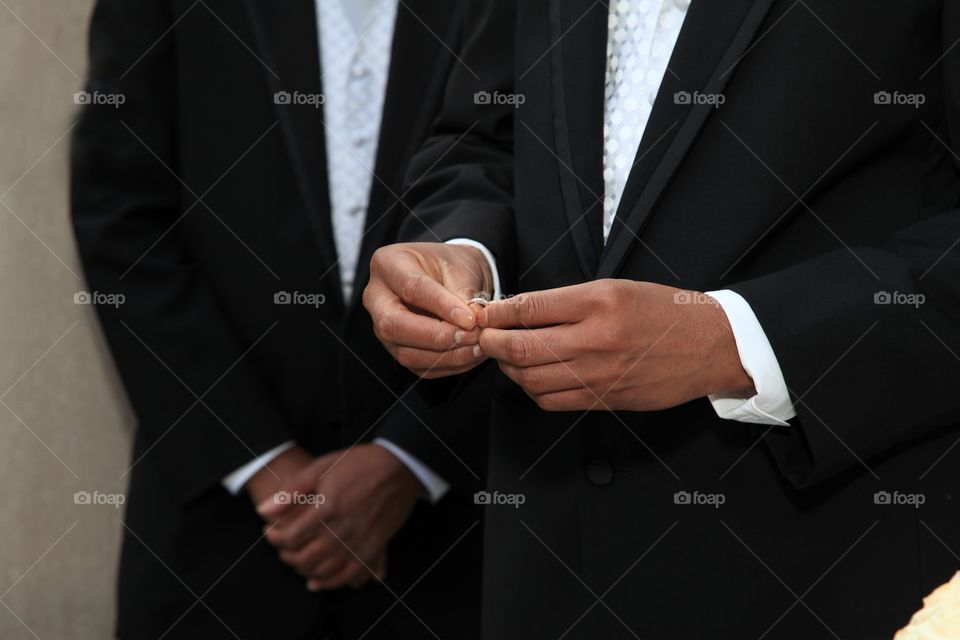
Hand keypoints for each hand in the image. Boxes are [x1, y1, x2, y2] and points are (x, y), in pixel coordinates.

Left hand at [258, 444, 421, 590]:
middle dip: (286, 556)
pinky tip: (319, 580)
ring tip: (298, 560)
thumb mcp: (322, 467)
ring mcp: (360, 543)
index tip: (270, 531)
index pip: (290, 537)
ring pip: (324, 571)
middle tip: (282, 547)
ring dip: (305, 570)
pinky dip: (331, 582)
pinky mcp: (375, 549)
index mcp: (327, 509)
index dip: (274, 537)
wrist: (400, 466)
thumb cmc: (360, 464)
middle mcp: (342, 531)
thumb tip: (263, 510)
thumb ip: (291, 490)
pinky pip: (349, 576)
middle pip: (304, 558)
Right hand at [363, 242, 492, 377]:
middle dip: (436, 336)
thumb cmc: (452, 265)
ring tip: (478, 346)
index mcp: (388, 264)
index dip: (441, 306)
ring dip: (446, 355)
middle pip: (394, 324)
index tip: (470, 318)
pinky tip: (471, 355)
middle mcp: (377, 297)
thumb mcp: (462, 267)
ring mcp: (383, 327)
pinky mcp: (397, 348)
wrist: (451, 276)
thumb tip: (472, 322)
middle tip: (471, 335)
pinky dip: (448, 364)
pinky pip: (419, 366)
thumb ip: (464, 293)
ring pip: (405, 352)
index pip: (411, 288)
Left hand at [477, 280, 754, 411]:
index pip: (530, 308)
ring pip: (532, 380)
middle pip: (522, 348)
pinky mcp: (604, 399)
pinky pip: (552, 401)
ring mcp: (600, 374)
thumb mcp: (615, 288)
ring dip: (510, 369)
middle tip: (484, 336)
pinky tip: (533, 376)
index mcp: (599, 302)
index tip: (485, 313)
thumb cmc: (663, 312)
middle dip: (492, 343)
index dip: (498, 313)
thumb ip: (566, 301)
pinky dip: (533, 390)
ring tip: (508, 355)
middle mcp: (596, 340)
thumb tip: (518, 310)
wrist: (709, 346)